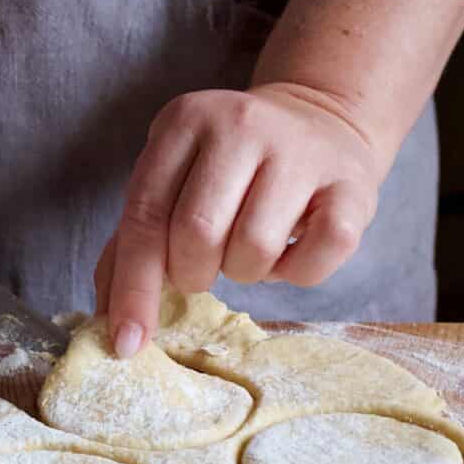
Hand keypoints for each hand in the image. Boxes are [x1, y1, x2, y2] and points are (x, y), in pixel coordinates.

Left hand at [96, 84, 389, 356]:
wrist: (318, 123)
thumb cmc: (228, 173)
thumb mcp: (171, 184)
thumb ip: (132, 245)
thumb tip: (109, 323)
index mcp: (182, 122)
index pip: (145, 215)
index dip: (133, 286)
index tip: (127, 342)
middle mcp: (240, 123)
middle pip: (197, 235)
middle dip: (194, 273)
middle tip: (206, 265)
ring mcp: (300, 150)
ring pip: (255, 250)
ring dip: (246, 272)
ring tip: (251, 246)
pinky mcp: (353, 184)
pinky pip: (319, 256)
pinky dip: (298, 273)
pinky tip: (292, 249)